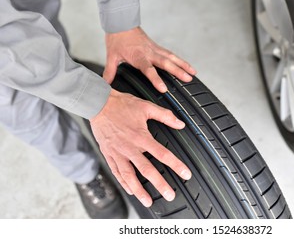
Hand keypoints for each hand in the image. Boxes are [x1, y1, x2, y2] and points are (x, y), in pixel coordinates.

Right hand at [89, 89, 191, 206]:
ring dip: (139, 190)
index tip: (185, 174)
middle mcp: (130, 148)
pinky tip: (131, 191)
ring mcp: (118, 153)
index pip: (162, 154)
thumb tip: (180, 124)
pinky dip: (124, 183)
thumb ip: (165, 116)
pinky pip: (116, 172)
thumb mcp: (146, 107)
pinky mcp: (108, 154)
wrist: (98, 104)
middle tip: (169, 195)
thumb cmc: (121, 105)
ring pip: (129, 176)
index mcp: (141, 136)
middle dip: (160, 184)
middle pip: (147, 170)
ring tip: (148, 201)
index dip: (175, 165)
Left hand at [104, 26, 195, 91]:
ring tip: (193, 74)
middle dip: (177, 71)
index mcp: (138, 56)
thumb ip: (110, 71)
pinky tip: (187, 66)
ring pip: (172, 57)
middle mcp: (149, 52)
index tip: (164, 89)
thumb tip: (104, 85)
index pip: (148, 69)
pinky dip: (180, 60)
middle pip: (166, 63)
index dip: (156, 79)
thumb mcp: (111, 56)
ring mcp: (155, 49)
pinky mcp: (157, 47)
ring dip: (183, 65)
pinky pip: (171, 54)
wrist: (121, 22)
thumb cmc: (117, 38)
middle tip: (187, 79)